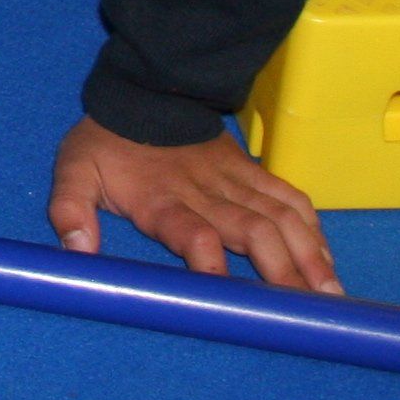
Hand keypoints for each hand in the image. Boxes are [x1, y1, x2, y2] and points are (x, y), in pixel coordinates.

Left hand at [50, 115, 339, 293]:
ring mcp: (234, 180)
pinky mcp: (251, 171)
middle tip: (306, 310)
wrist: (143, 89)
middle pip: (252, 231)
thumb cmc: (107, 142)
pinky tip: (327, 258)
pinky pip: (289, 197)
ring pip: (280, 216)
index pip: (190, 230)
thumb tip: (76, 252)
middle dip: (281, 271)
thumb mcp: (73, 171)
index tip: (228, 293)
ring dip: (307, 255)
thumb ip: (69, 209)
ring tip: (330, 293)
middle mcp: (205, 192)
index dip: (208, 258)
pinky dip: (312, 227)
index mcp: (161, 199)